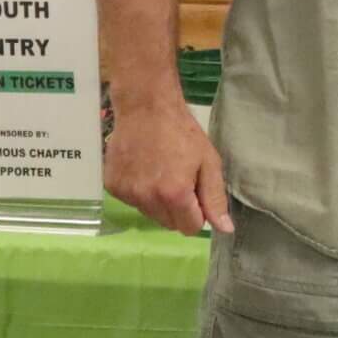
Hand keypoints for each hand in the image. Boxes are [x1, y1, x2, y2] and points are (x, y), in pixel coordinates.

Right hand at [105, 95, 232, 235]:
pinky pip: (132, 201)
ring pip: (150, 214)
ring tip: (161, 172)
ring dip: (158, 201)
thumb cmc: (183, 132)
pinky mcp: (112, 186)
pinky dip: (140, 192)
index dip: (197, 214)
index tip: (196, 194)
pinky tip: (144, 169)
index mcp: (174, 195)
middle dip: (179, 209)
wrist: (145, 108)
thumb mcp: (208, 162)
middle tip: (180, 180)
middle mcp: (147, 199)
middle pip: (169, 224)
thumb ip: (215, 198)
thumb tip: (225, 229)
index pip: (189, 228)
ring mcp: (127, 193)